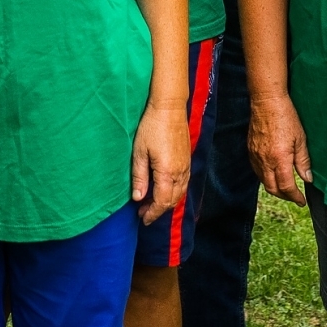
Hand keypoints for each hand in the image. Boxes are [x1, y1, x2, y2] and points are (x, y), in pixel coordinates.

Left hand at [132, 105, 190, 224]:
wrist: (170, 108)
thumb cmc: (151, 127)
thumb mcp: (139, 152)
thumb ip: (139, 177)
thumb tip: (138, 198)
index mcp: (167, 171)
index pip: (162, 201)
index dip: (152, 213)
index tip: (142, 219)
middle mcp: (180, 172)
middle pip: (172, 200)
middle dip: (158, 210)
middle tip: (143, 213)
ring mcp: (186, 166)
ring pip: (180, 192)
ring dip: (167, 202)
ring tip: (151, 204)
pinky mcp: (187, 159)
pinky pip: (183, 183)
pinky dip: (174, 192)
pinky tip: (164, 189)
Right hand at [248, 93, 312, 205]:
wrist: (267, 101)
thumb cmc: (286, 117)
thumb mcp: (300, 139)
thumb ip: (303, 161)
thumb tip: (307, 179)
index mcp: (279, 159)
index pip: (286, 187)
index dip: (294, 197)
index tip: (301, 201)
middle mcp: (265, 161)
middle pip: (272, 188)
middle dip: (284, 196)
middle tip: (294, 196)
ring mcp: (255, 156)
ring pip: (263, 181)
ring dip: (274, 187)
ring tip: (285, 187)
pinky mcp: (250, 150)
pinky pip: (257, 171)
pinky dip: (266, 177)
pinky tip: (273, 173)